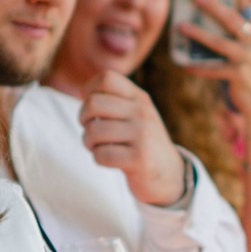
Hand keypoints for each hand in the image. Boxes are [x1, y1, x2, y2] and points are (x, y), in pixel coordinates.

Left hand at [79, 72, 186, 205]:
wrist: (168, 173)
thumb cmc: (141, 142)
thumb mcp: (135, 114)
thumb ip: (114, 100)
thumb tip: (82, 90)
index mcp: (140, 98)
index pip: (106, 78)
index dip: (89, 91)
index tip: (93, 109)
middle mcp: (142, 112)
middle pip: (93, 103)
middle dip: (83, 120)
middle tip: (92, 130)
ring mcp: (143, 135)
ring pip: (93, 131)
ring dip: (89, 142)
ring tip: (99, 146)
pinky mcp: (140, 158)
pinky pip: (101, 155)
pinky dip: (99, 159)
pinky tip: (110, 159)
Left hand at [178, 0, 250, 131]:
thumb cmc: (250, 71)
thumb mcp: (249, 47)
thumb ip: (235, 31)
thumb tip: (206, 11)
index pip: (248, 1)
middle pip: (232, 18)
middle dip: (213, 5)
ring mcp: (249, 59)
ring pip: (220, 43)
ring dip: (199, 33)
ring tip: (181, 25)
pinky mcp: (239, 76)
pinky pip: (213, 69)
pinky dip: (197, 66)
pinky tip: (183, 64)